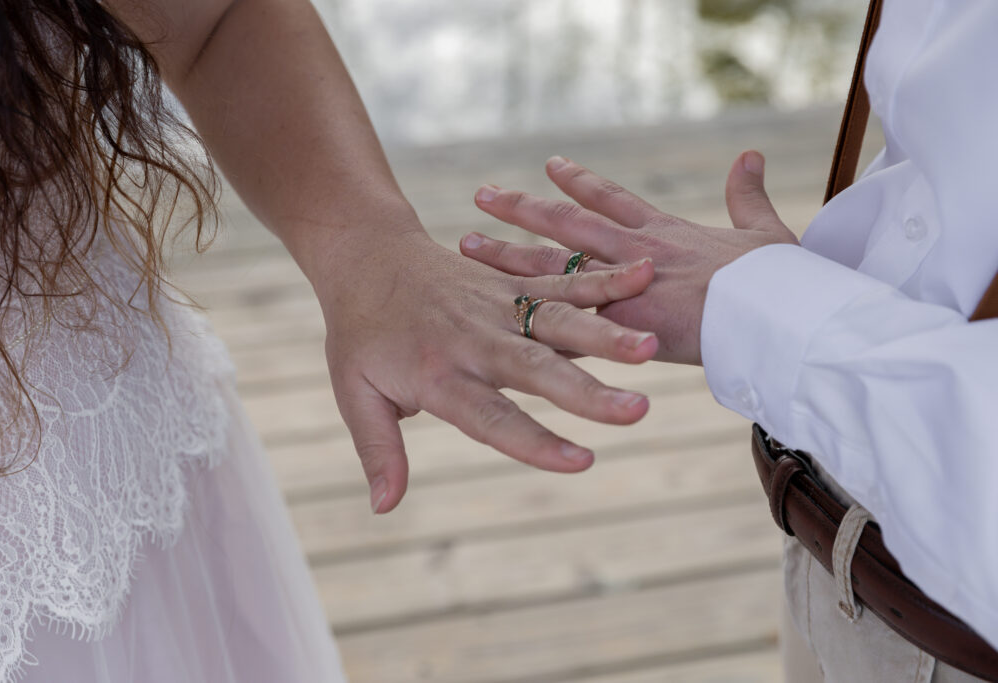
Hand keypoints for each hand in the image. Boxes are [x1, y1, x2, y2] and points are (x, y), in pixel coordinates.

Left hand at [317, 229, 658, 513]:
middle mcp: (474, 340)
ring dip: (604, 334)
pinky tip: (644, 273)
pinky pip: (559, 281)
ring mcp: (497, 307)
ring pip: (556, 322)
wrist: (367, 253)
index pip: (490, 417)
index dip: (535, 442)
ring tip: (651, 347)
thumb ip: (378, 450)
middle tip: (636, 411)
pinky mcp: (511, 283)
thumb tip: (385, 508)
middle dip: (587, 392)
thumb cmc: (360, 332)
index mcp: (438, 375)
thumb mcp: (353, 393)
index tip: (582, 462)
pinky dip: (601, 280)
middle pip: (535, 370)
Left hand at [460, 151, 798, 364]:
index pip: (609, 199)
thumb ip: (748, 195)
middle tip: (482, 195)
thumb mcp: (765, 230)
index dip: (578, 181)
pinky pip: (565, 326)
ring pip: (550, 267)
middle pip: (564, 224)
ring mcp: (621, 288)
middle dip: (521, 209)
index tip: (549, 165)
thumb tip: (749, 156)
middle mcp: (632, 253)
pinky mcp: (618, 327)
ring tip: (467, 244)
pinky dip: (531, 325)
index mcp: (663, 232)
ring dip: (507, 256)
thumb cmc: (780, 279)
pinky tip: (495, 319)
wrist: (779, 315)